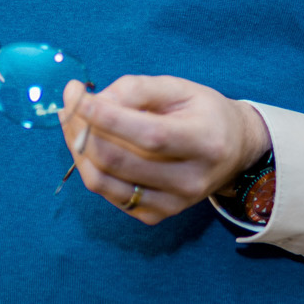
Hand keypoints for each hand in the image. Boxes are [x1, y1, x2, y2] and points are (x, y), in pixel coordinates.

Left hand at [58, 76, 271, 224]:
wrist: (233, 151)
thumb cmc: (203, 112)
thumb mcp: (178, 88)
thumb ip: (135, 89)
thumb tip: (90, 102)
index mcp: (204, 142)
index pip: (148, 135)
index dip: (106, 116)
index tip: (76, 95)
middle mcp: (190, 180)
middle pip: (117, 160)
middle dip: (82, 128)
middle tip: (70, 102)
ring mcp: (172, 204)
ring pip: (102, 181)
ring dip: (78, 147)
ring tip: (73, 120)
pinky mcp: (155, 215)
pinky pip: (106, 192)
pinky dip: (89, 165)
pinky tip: (89, 142)